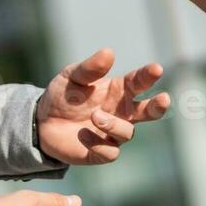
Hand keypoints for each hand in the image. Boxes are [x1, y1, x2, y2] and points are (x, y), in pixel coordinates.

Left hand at [35, 49, 168, 165]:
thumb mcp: (72, 76)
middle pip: (149, 112)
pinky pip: (111, 152)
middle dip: (158, 106)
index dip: (148, 76)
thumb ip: (90, 68)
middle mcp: (121, 112)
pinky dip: (98, 144)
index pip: (139, 82)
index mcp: (118, 90)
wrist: (42, 122)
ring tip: (95, 117)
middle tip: (163, 99)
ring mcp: (113, 133)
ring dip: (113, 124)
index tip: (156, 69)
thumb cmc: (63, 95)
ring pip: (128, 133)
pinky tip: (83, 135)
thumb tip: (109, 52)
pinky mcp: (102, 152)